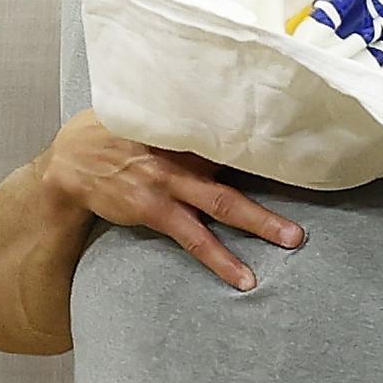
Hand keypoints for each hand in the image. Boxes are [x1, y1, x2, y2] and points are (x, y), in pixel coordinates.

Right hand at [39, 110, 303, 289]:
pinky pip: (193, 237)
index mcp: (191, 125)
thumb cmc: (122, 132)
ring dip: (258, 225)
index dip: (274, 137)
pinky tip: (239, 276)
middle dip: (280, 177)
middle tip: (312, 197)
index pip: (241, 129)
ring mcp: (169, 182)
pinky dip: (217, 257)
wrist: (71, 161)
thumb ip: (194, 116)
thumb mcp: (157, 112)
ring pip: (223, 205)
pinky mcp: (154, 208)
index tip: (310, 143)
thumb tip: (238, 106)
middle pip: (242, 164)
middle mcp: (185, 152)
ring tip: (290, 241)